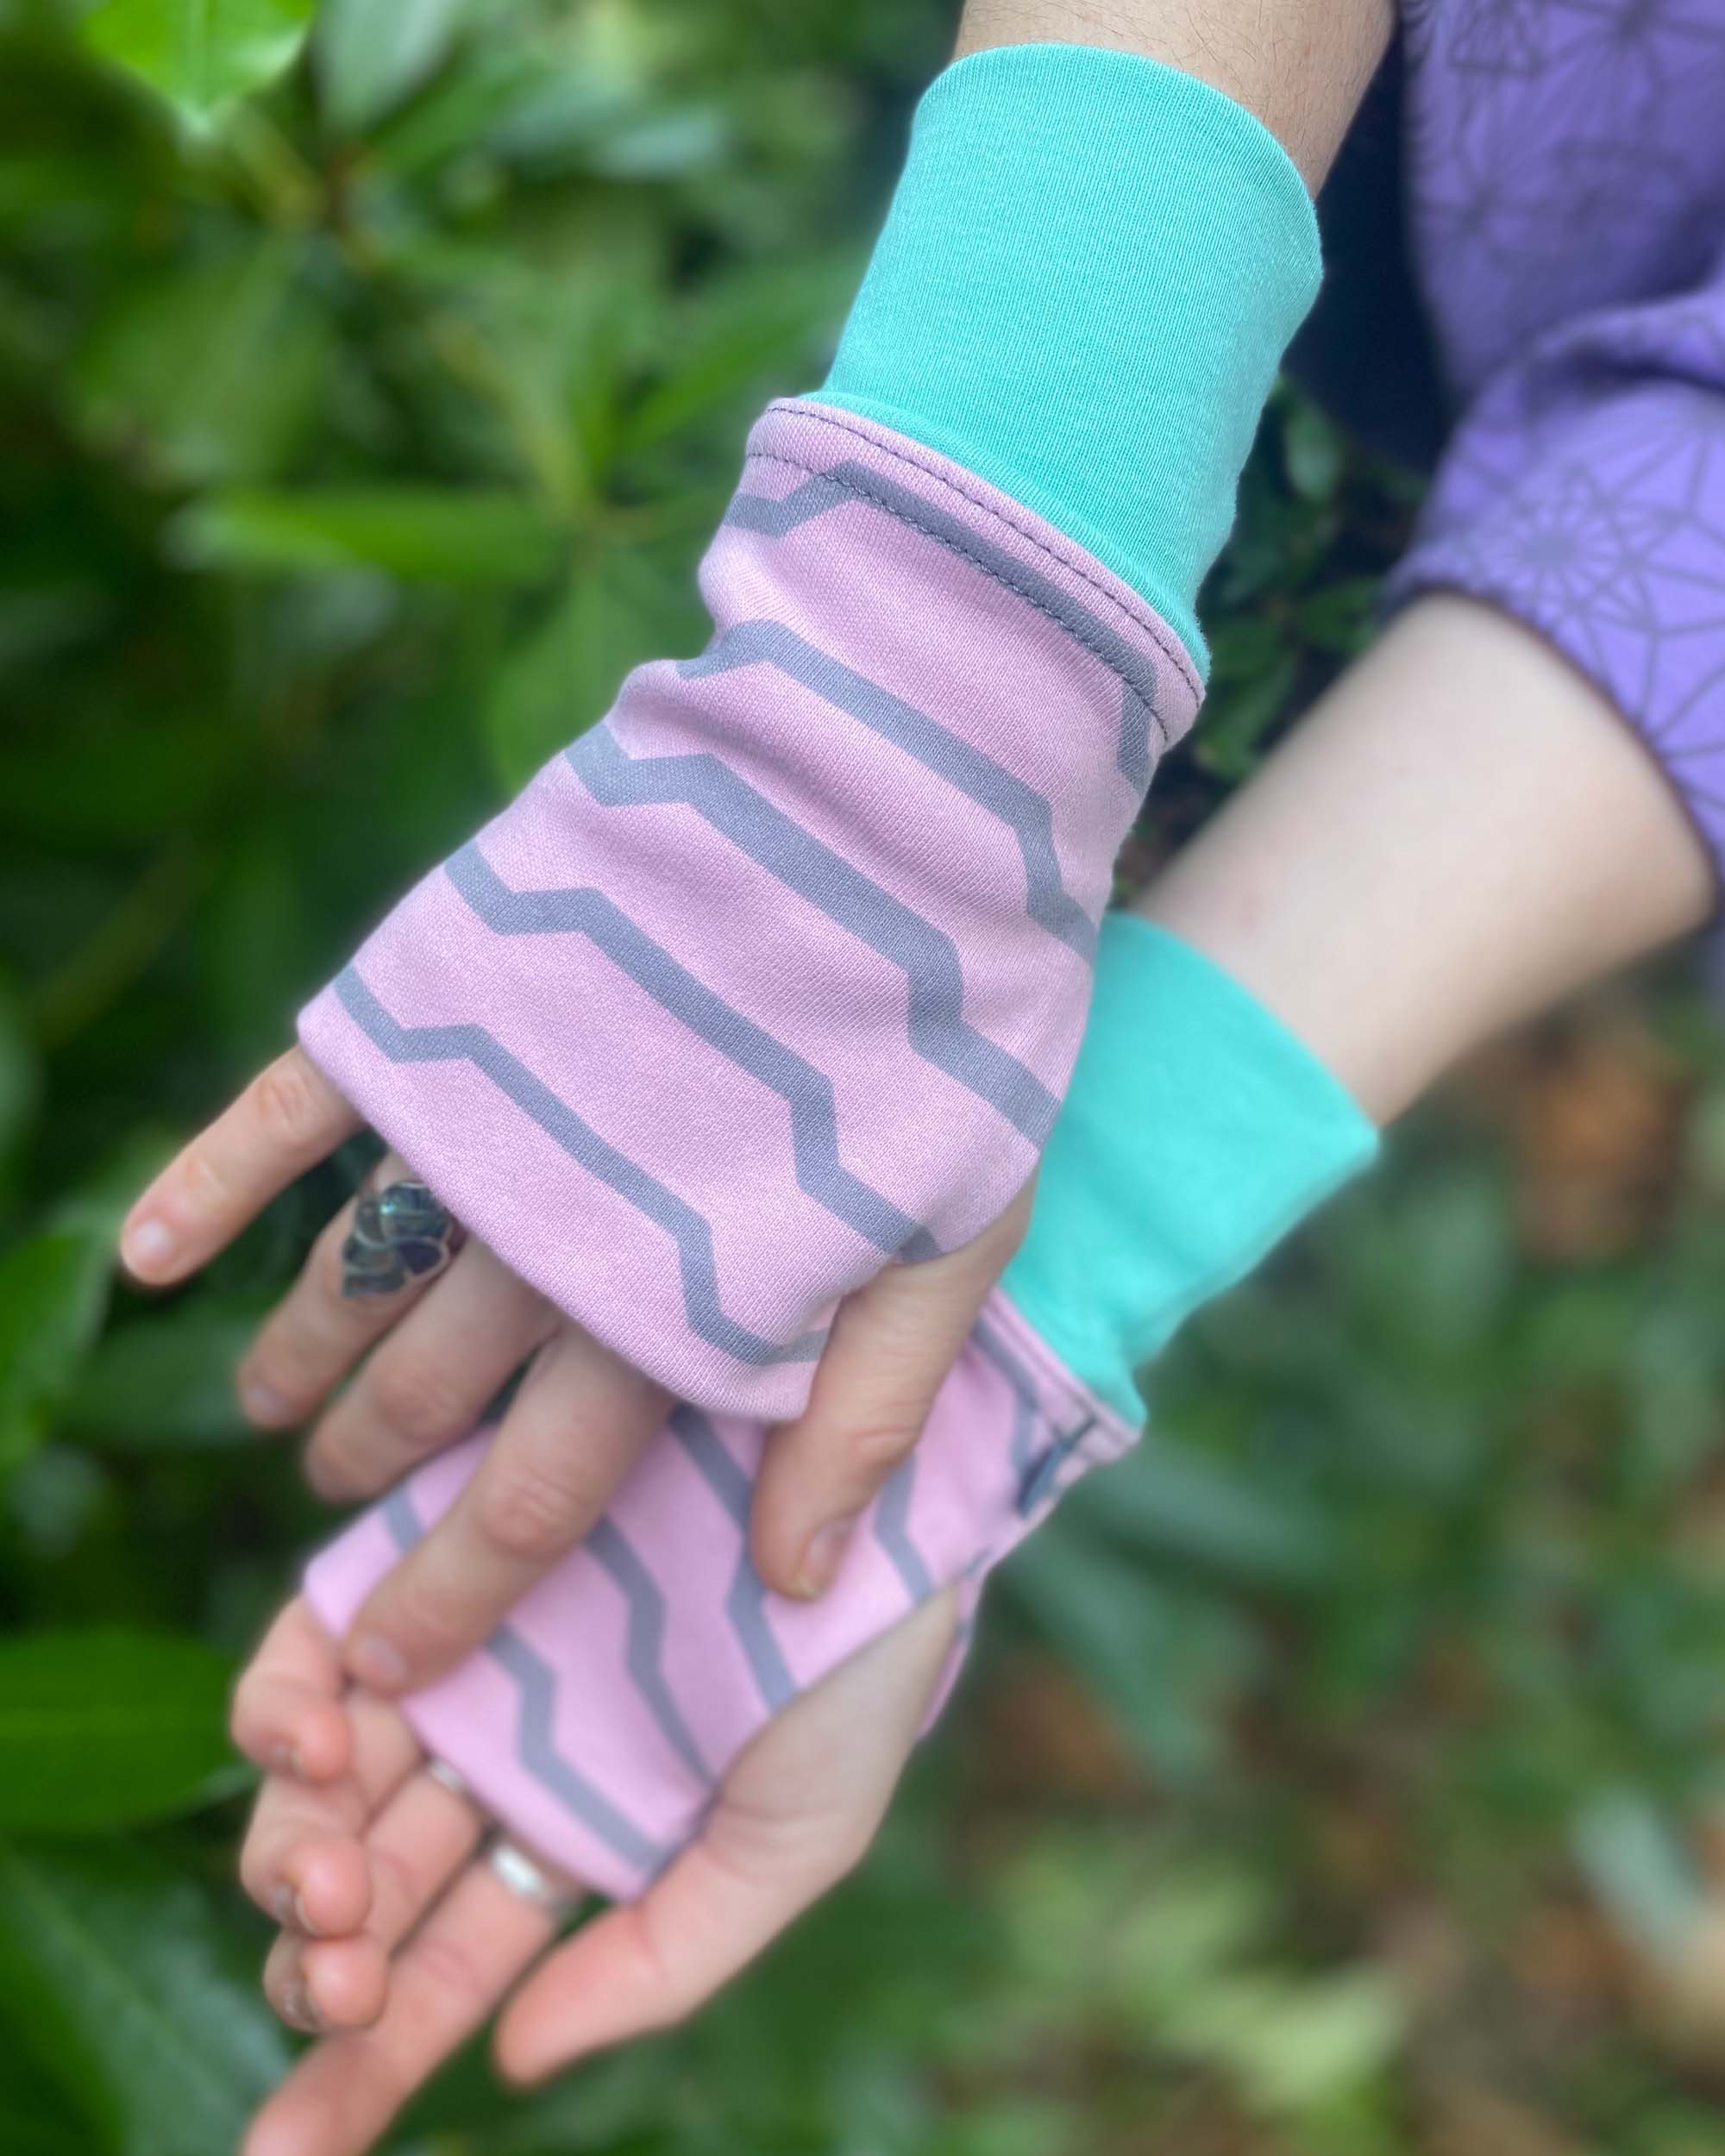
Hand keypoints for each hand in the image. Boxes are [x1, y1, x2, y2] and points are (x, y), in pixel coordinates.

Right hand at [120, 1050, 1023, 1690]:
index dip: (455, 1595)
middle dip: (378, 1480)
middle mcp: (555, 1227)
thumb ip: (864, 1411)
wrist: (890, 803)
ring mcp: (483, 1113)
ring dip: (310, 1361)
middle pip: (433, 1398)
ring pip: (363, 1278)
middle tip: (340, 1514)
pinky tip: (155, 1256)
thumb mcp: (950, 1242)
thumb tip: (792, 1582)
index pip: (539, 1498)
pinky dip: (217, 1184)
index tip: (388, 1670)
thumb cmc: (949, 1030)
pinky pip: (300, 1113)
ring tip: (279, 1417)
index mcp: (674, 1300)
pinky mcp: (441, 1003)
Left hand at [231, 1587, 957, 2155]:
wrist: (865, 1483)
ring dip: (291, 1852)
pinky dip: (282, 1705)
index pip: (446, 1964)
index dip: (369, 2057)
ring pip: (322, 1785)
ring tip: (324, 1889)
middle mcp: (498, 1750)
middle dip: (322, 1963)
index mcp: (572, 1830)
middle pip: (364, 1888)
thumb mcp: (792, 1841)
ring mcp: (457, 1650)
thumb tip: (512, 2059)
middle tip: (337, 1982)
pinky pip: (317, 1644)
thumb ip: (663, 1959)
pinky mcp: (428, 1551)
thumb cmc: (856, 1662)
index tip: (295, 2146)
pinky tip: (309, 1747)